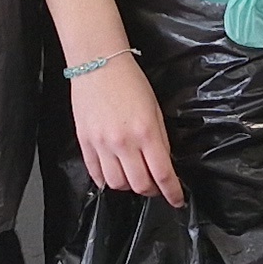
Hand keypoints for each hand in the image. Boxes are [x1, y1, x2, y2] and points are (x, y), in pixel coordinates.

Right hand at [70, 54, 182, 202]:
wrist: (98, 64)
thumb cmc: (130, 81)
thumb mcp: (155, 109)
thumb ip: (160, 139)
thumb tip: (163, 163)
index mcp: (146, 133)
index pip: (163, 174)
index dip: (172, 192)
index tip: (177, 200)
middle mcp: (123, 143)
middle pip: (139, 185)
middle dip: (152, 191)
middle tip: (156, 186)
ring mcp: (101, 144)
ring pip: (117, 184)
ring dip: (129, 186)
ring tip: (134, 177)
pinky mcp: (84, 142)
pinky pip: (95, 173)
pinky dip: (106, 180)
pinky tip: (114, 175)